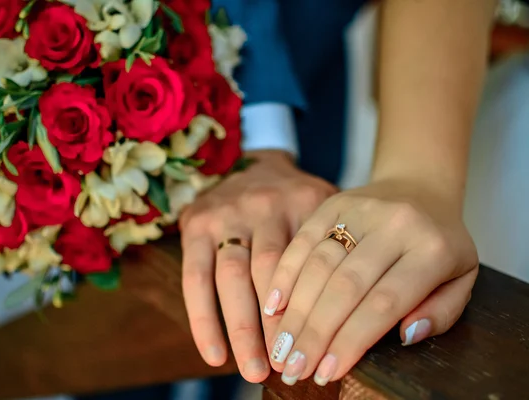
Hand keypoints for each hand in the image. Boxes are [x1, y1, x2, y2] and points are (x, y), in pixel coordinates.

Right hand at [179, 150, 336, 381]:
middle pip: (272, 272)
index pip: (314, 262)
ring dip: (242, 328)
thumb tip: (391, 315)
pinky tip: (214, 354)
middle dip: (279, 325)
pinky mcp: (197, 224)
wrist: (253, 159)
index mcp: (309, 201)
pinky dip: (203, 318)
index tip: (325, 352)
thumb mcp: (332, 207)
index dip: (316, 310)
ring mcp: (229, 213)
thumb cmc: (300, 200)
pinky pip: (195, 277)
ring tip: (253, 371)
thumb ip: (349, 247)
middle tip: (288, 366)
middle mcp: (267, 204)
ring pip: (233, 277)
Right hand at [262, 178, 477, 384]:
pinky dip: (284, 275)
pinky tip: (273, 306)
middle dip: (315, 332)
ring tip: (281, 347)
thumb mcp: (461, 279)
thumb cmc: (439, 243)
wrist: (418, 185)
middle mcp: (394, 224)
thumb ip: (441, 312)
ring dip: (295, 310)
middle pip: (346, 285)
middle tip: (294, 367)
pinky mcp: (331, 202)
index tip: (327, 371)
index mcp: (432, 248)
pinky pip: (302, 240)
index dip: (352, 340)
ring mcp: (359, 209)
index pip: (385, 302)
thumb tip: (406, 335)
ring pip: (319, 264)